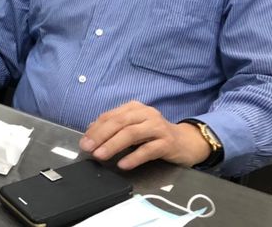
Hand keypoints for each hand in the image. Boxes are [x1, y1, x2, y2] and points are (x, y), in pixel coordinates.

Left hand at [79, 101, 210, 169]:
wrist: (187, 142)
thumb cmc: (155, 135)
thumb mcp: (134, 127)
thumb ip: (115, 127)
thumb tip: (91, 132)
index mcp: (134, 108)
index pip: (110, 116)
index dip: (95, 129)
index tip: (84, 141)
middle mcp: (146, 114)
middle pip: (119, 123)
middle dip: (100, 135)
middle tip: (88, 148)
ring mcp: (158, 127)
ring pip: (131, 134)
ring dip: (113, 145)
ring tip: (100, 155)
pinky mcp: (168, 143)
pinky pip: (148, 150)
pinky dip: (133, 157)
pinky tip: (123, 164)